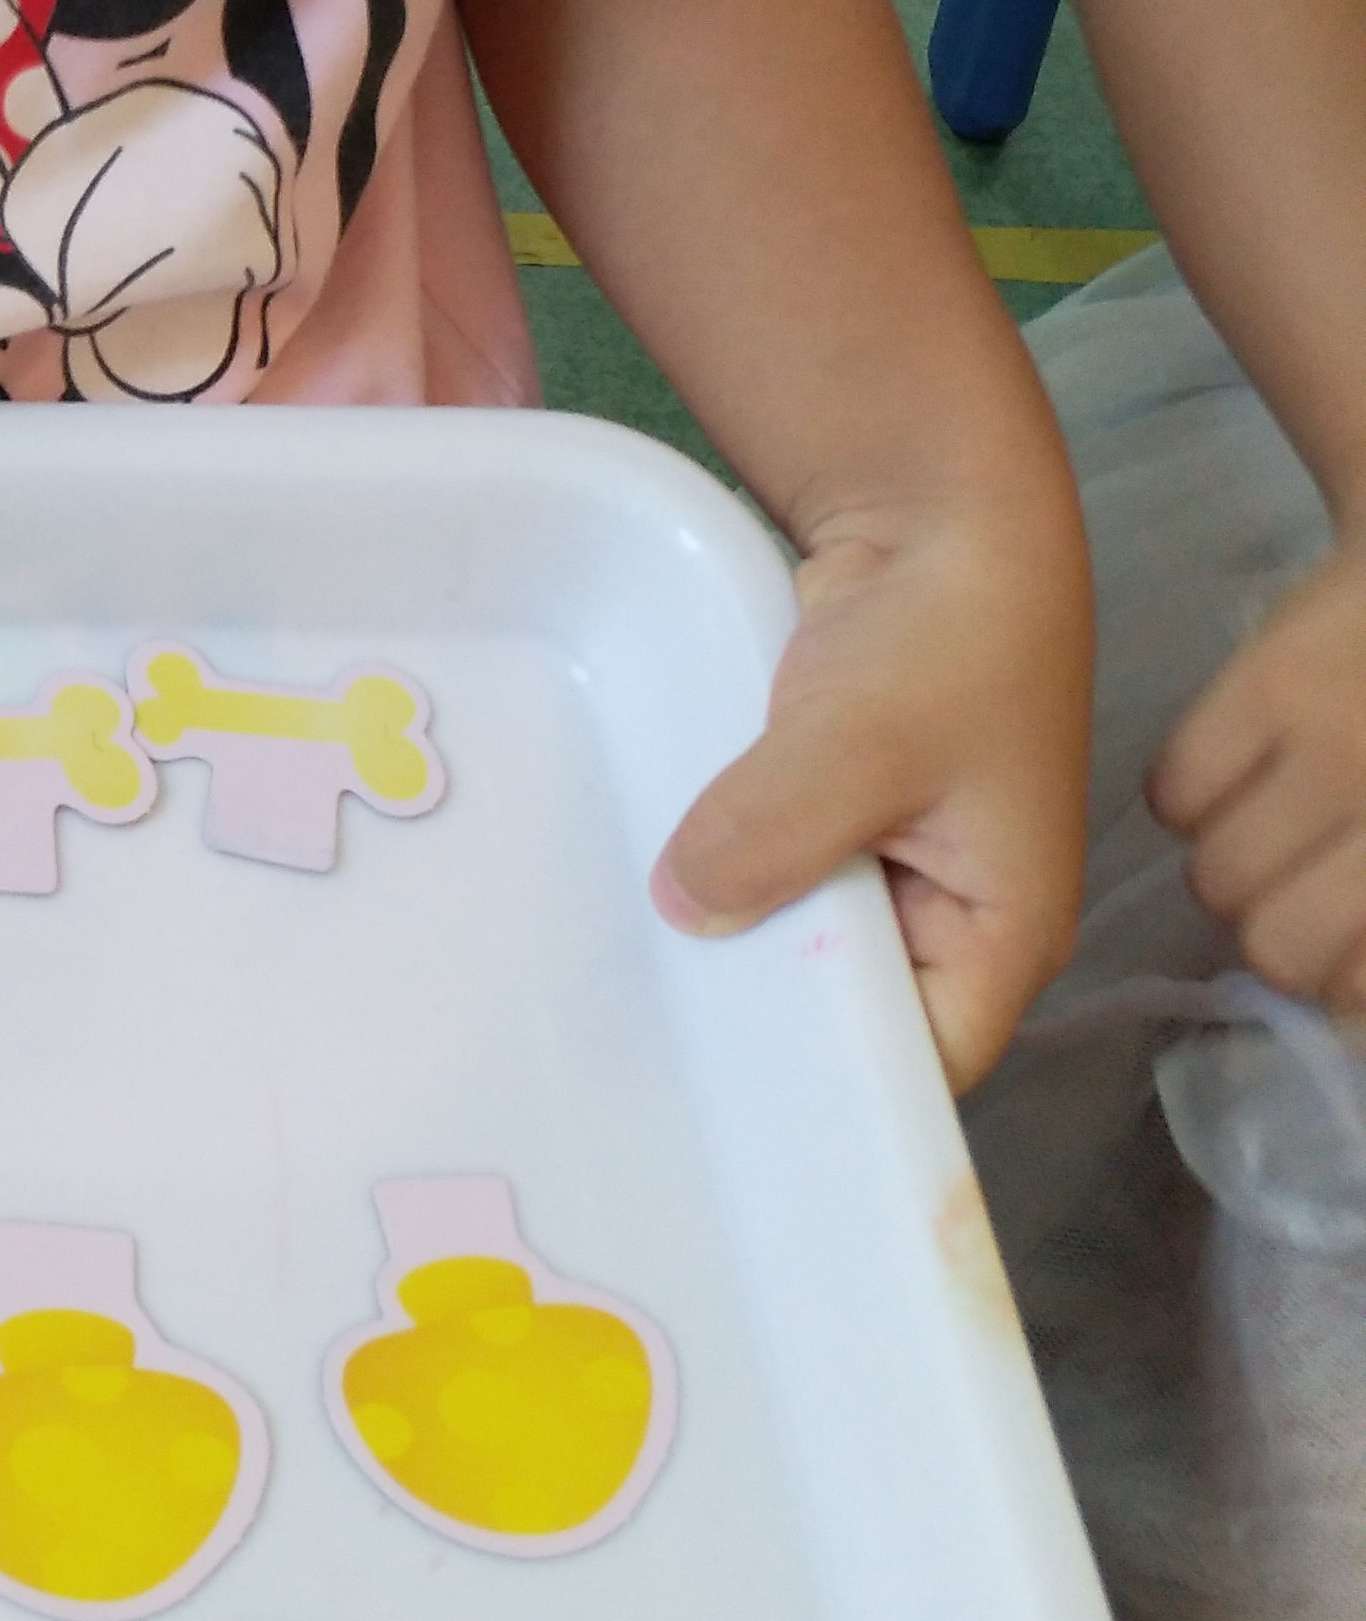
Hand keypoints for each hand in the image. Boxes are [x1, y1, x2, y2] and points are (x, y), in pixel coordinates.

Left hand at [649, 498, 1087, 1092]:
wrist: (939, 516)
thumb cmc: (947, 638)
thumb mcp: (858, 743)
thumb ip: (771, 836)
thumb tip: (685, 911)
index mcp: (1001, 935)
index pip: (919, 1065)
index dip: (833, 1091)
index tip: (721, 1104)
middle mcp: (949, 921)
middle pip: (850, 1013)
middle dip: (762, 1020)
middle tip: (641, 1053)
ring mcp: (888, 869)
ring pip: (799, 944)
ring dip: (730, 943)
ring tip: (619, 991)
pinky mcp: (833, 820)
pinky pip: (773, 878)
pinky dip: (721, 879)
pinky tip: (636, 902)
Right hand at [1149, 536, 1365, 1017]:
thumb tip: (1346, 1002)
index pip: (1355, 987)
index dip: (1338, 984)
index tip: (1344, 950)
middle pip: (1272, 947)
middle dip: (1275, 936)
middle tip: (1296, 890)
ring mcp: (1332, 745)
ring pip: (1214, 878)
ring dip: (1229, 866)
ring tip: (1267, 822)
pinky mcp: (1267, 684)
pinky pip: (1175, 794)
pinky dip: (1188, 796)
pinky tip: (1233, 768)